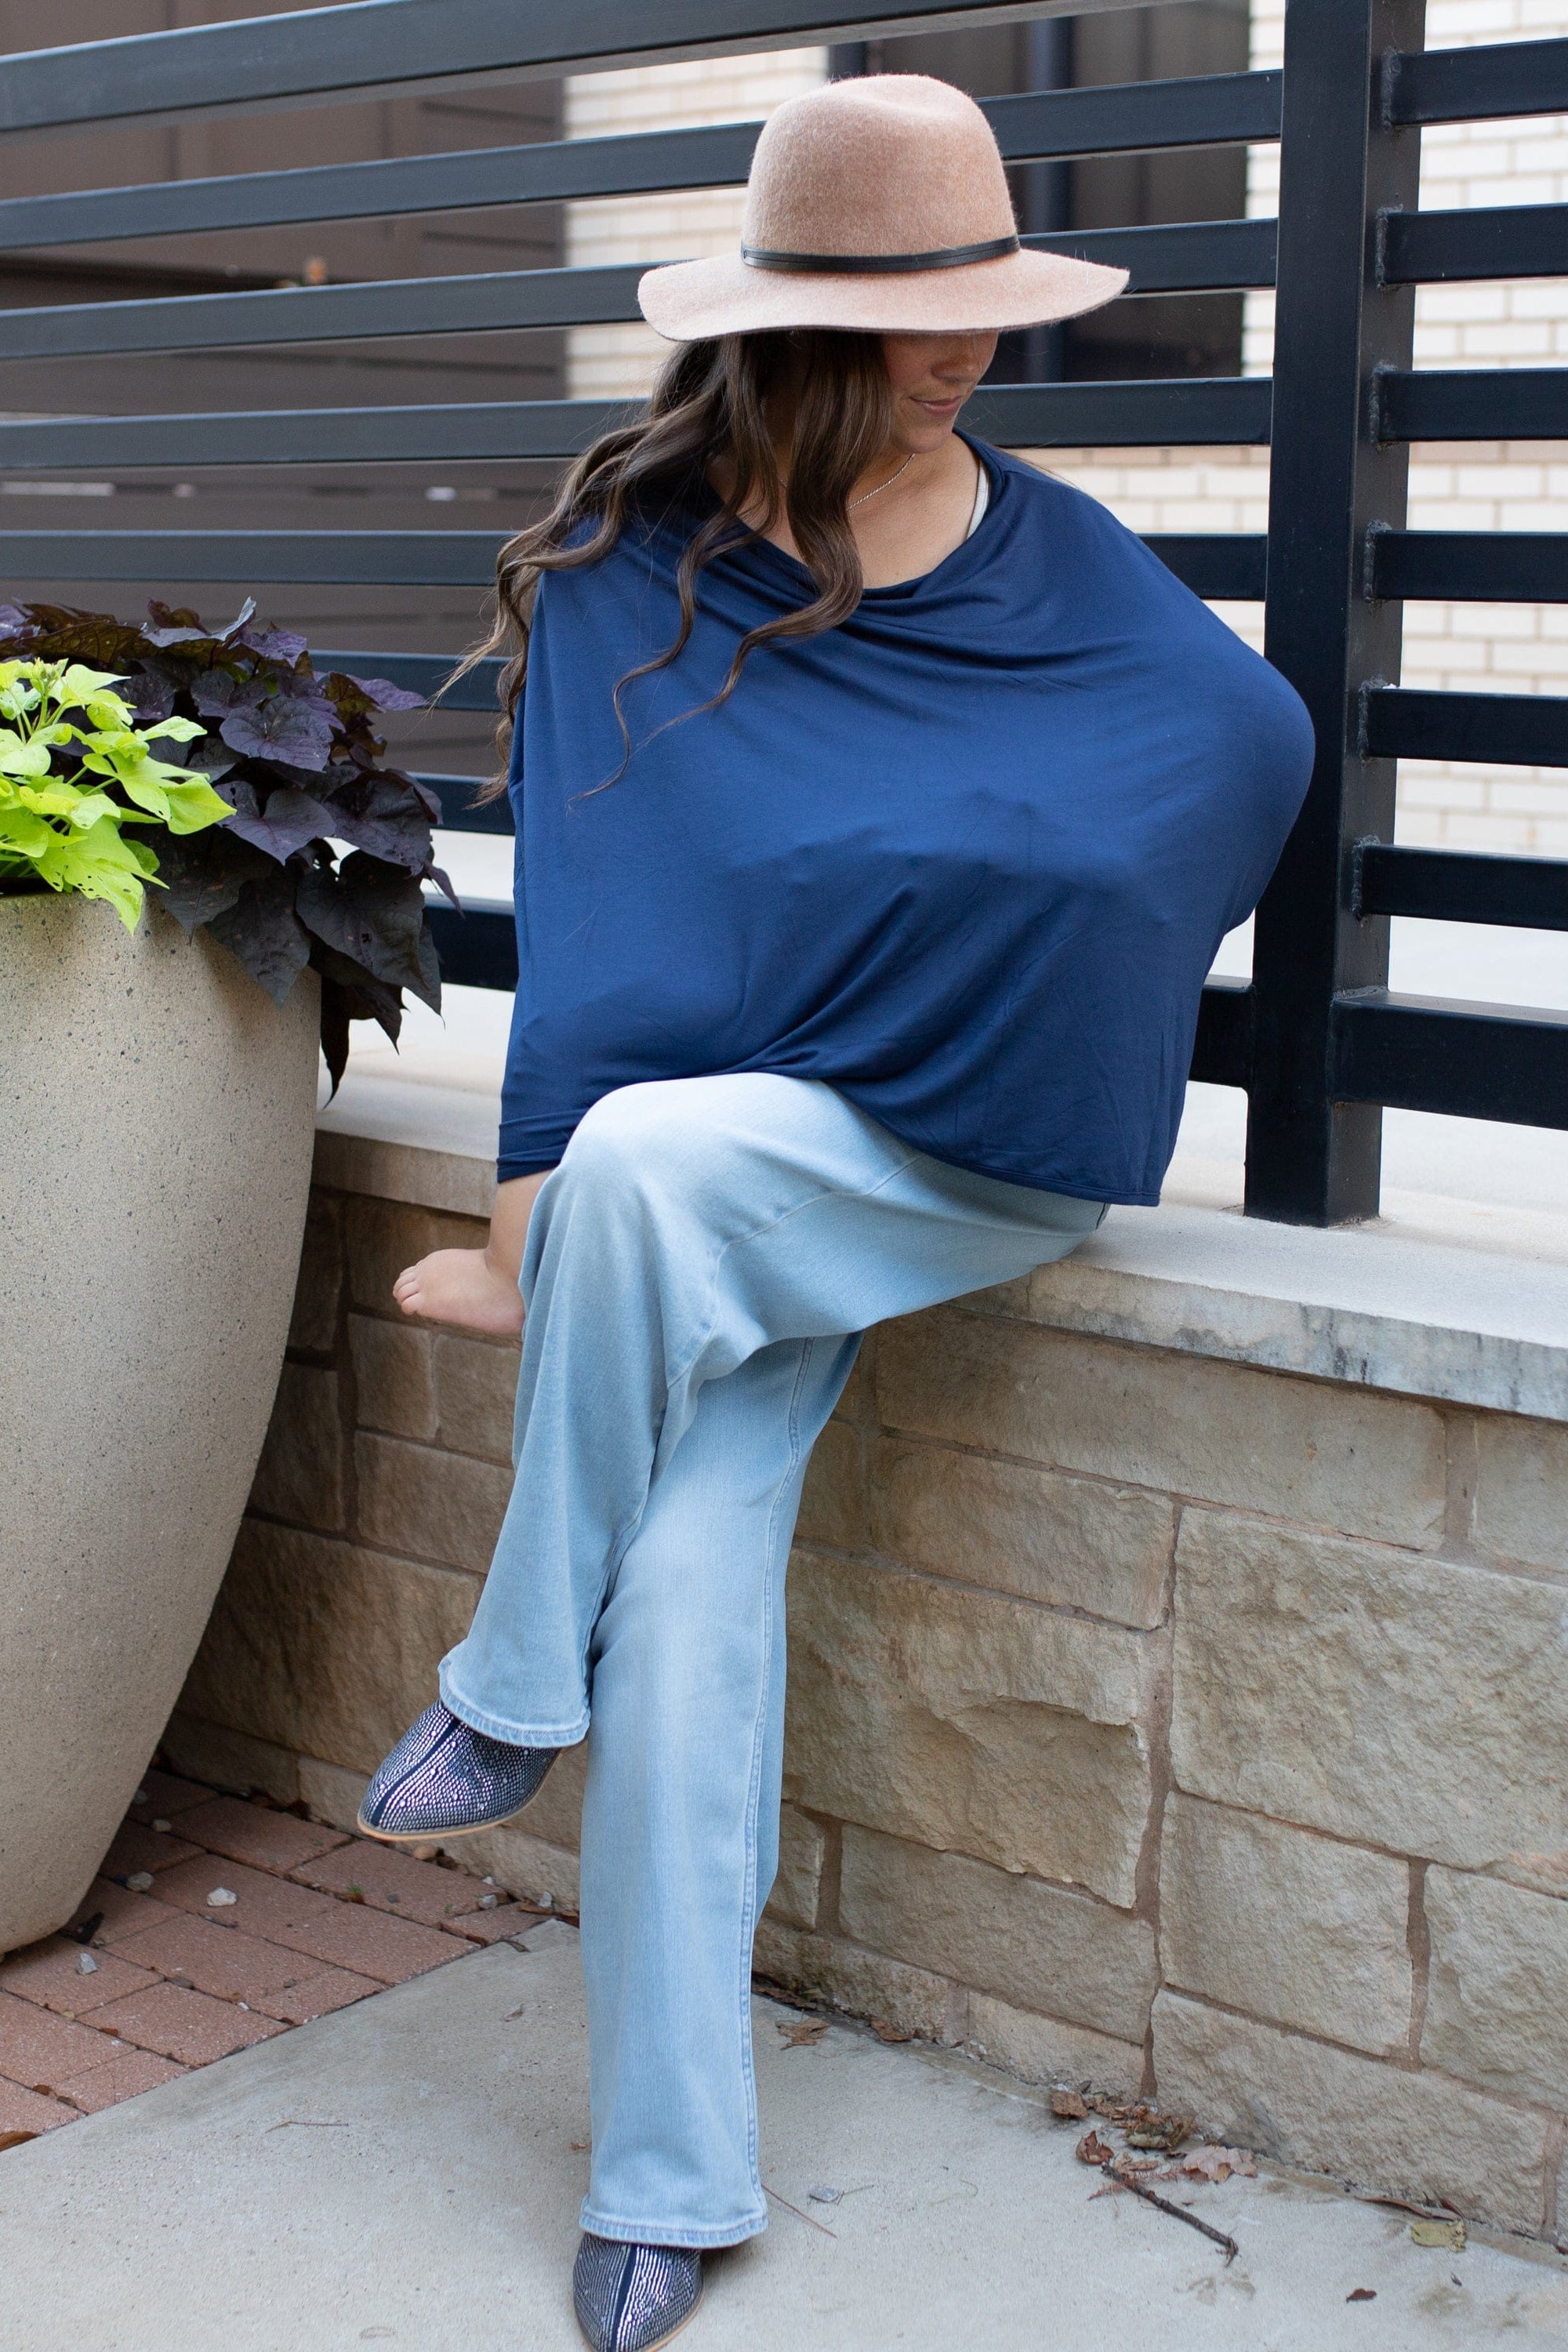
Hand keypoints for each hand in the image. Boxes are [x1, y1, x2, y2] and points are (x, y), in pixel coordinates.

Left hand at [393, 1247, 524, 1337]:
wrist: (506, 1278)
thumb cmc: (501, 1277)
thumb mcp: (478, 1268)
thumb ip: (469, 1274)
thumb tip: (485, 1282)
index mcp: (439, 1259)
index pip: (416, 1272)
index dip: (420, 1286)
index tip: (435, 1297)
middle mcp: (428, 1268)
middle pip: (403, 1282)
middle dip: (410, 1294)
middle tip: (427, 1307)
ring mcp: (426, 1283)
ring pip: (400, 1293)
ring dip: (409, 1303)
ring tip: (430, 1312)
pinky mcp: (428, 1301)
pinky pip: (406, 1306)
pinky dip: (412, 1311)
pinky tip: (431, 1315)